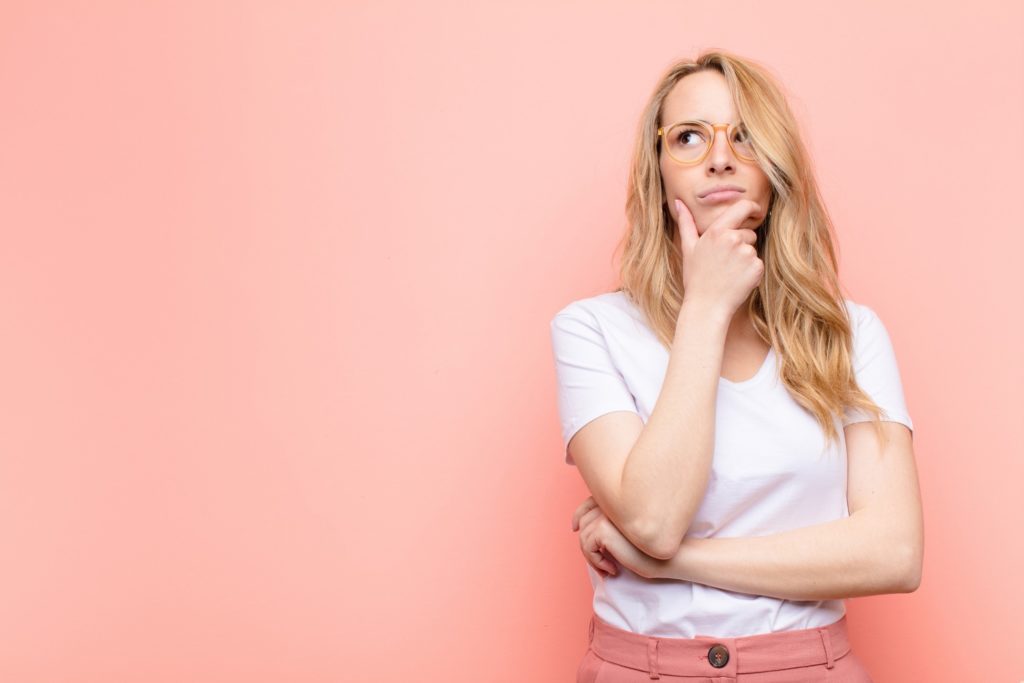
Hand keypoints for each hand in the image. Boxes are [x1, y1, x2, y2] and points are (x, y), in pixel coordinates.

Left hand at [571, 496, 669, 579]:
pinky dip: (596, 562)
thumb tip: (581, 529)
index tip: (575, 528)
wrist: (667, 557)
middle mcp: (610, 504)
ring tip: (608, 569)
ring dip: (592, 558)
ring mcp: (606, 515)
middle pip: (583, 523)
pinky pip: (587, 547)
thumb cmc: (650, 549)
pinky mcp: (604, 528)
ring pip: (583, 538)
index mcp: (616, 501)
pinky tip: (613, 569)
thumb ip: (609, 526)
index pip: (588, 504)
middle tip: (601, 564)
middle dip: (587, 546)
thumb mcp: (626, 535)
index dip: (578, 515)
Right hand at [673, 197, 765, 316]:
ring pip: (753, 249)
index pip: (743, 207)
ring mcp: (746, 253)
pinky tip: (737, 279)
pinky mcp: (757, 267)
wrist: (706, 306)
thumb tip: (678, 201)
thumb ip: (686, 222)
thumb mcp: (688, 248)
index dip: (752, 207)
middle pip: (749, 232)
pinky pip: (758, 263)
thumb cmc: (695, 277)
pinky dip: (751, 271)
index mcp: (717, 231)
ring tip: (729, 272)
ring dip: (745, 258)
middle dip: (742, 243)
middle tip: (725, 261)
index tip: (754, 211)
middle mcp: (733, 239)